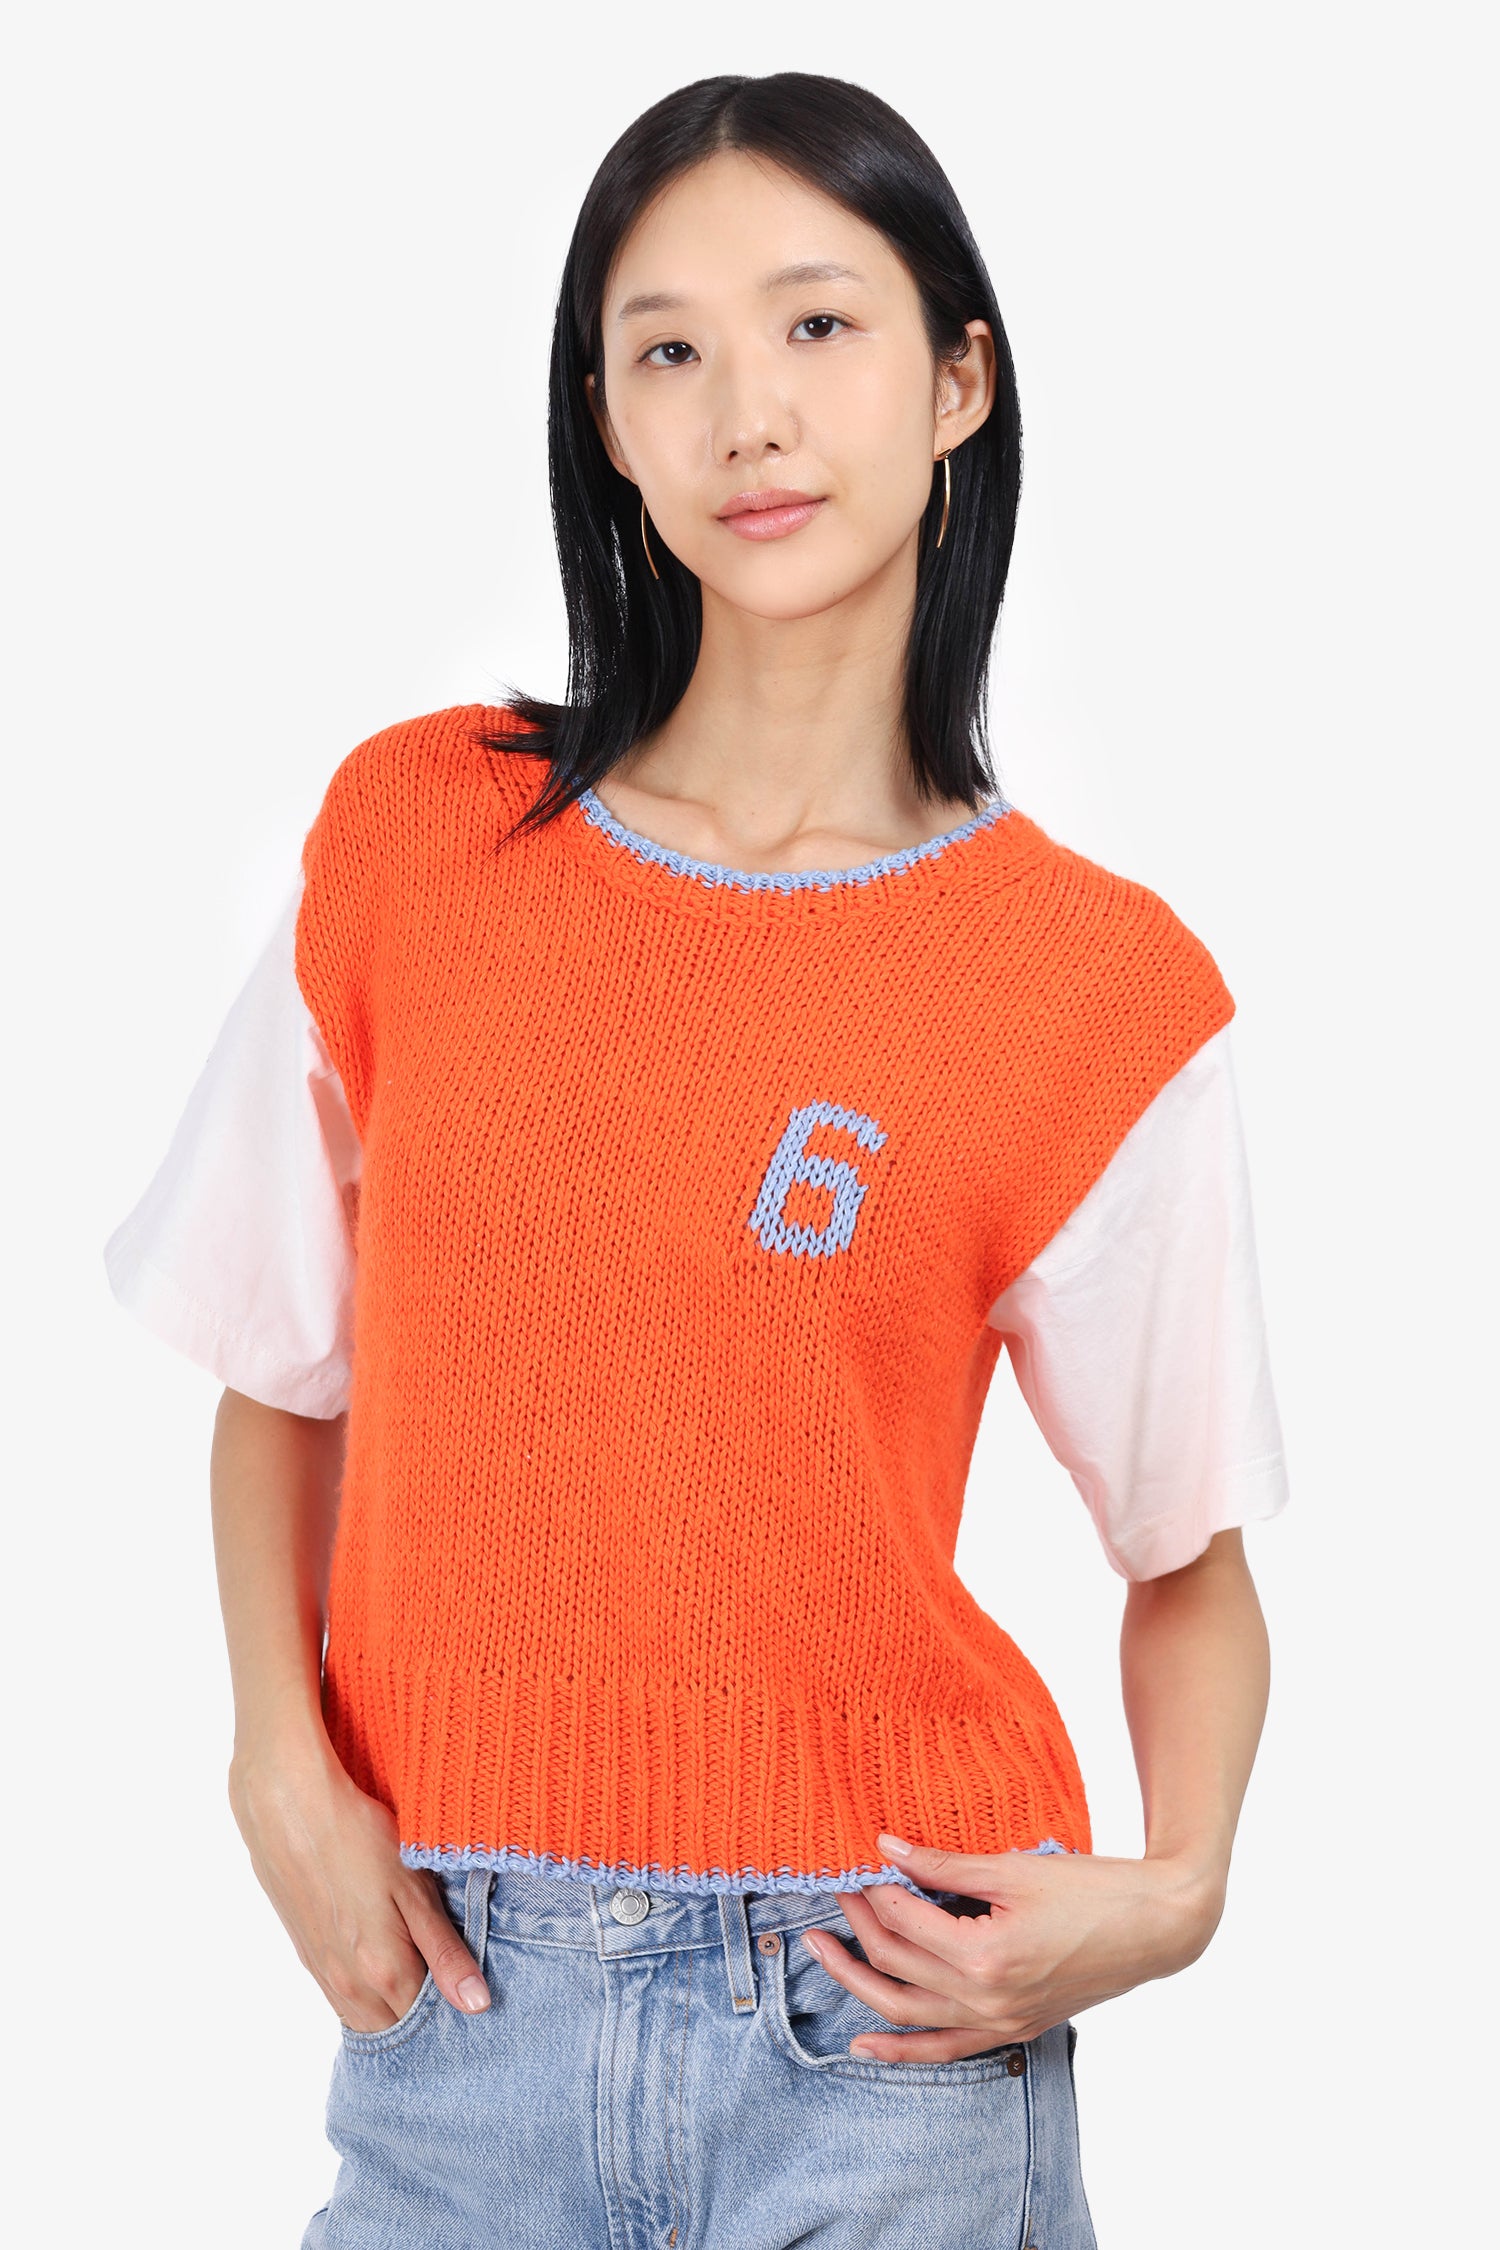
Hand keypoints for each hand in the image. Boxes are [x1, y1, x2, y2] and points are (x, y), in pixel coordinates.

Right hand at [228, 1730, 491, 2033]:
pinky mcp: (307, 1956)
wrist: (288, 1809)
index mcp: (383, 1973)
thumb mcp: (414, 1889)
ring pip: (366, 2019)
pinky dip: (366, 1996)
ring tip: (420, 1973)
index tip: (476, 1992)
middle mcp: (349, 1987)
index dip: (456, 2012)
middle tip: (453, 1983)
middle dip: (426, 2019)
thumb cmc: (359, 1840)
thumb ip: (445, 1952)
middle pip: (397, 2030)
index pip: (430, 2023)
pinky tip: (381, 1963)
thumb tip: (478, 2006)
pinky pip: (342, 2000)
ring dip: (393, 2010)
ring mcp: (323, 1974)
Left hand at [800, 1831, 1225, 2062]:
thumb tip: (887, 1847)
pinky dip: (902, 2050)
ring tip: (821, 1953)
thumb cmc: (1093, 1890)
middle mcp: (987, 2000)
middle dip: (857, 1928)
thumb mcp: (1013, 1867)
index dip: (874, 1889)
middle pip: (897, 1967)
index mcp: (986, 1956)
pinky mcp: (1012, 2029)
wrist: (1155, 1927)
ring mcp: (1000, 2022)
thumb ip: (945, 1864)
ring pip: (908, 2014)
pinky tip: (865, 2042)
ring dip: (858, 1985)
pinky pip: (945, 2049)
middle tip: (830, 1895)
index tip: (857, 1862)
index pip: (905, 1923)